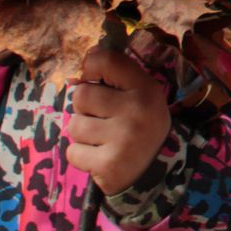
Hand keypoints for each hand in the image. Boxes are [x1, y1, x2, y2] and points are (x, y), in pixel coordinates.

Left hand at [67, 44, 171, 196]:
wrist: (158, 170)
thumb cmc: (138, 124)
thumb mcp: (138, 94)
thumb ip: (113, 75)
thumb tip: (82, 64)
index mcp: (145, 88)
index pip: (105, 60)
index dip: (92, 69)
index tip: (97, 82)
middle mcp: (136, 110)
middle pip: (81, 95)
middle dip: (85, 109)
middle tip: (104, 119)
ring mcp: (123, 139)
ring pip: (74, 125)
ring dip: (82, 135)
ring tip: (102, 139)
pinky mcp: (109, 165)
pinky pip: (73, 153)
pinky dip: (81, 157)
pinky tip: (100, 157)